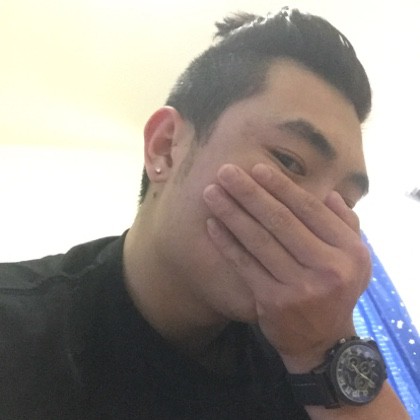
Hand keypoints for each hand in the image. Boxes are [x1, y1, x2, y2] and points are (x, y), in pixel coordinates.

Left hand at [203, 163, 371, 371]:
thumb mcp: (355, 259)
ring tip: (211, 192)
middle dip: (250, 193)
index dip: (281, 187)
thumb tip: (328, 193)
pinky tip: (212, 224)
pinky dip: (227, 243)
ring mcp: (299, 287)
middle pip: (280, 221)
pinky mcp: (273, 301)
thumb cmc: (335, 290)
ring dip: (232, 213)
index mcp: (348, 251)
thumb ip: (345, 224)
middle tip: (226, 172)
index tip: (257, 169)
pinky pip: (245, 265)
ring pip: (259, 240)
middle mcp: (327, 268)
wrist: (322, 341)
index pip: (309, 210)